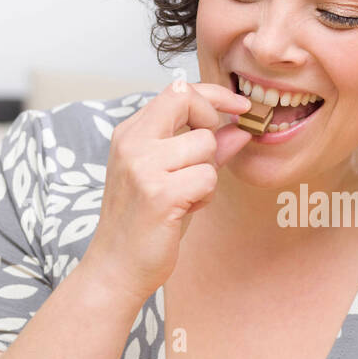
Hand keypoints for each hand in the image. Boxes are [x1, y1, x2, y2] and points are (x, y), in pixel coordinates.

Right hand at [82, 80, 251, 307]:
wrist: (116, 267)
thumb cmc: (146, 223)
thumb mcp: (175, 177)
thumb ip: (205, 150)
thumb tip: (240, 128)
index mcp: (131, 133)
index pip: (177, 90)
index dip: (214, 94)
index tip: (240, 107)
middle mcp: (132, 143)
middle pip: (188, 102)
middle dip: (211, 125)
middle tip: (206, 157)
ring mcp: (142, 166)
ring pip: (206, 145)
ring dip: (207, 174)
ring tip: (186, 196)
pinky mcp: (158, 193)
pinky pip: (207, 177)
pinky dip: (205, 196)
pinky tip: (184, 210)